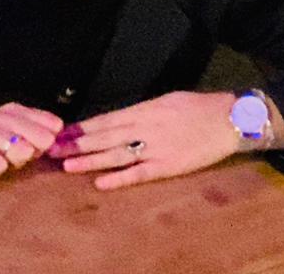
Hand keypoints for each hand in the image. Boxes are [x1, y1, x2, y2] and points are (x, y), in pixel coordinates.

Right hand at [0, 103, 62, 176]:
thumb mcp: (3, 130)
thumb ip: (29, 133)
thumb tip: (55, 145)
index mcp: (15, 111)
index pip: (53, 125)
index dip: (48, 142)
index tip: (35, 150)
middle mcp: (3, 117)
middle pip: (43, 140)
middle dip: (35, 154)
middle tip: (15, 159)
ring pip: (23, 152)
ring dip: (14, 164)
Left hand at [49, 91, 239, 189]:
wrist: (232, 119)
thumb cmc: (202, 107)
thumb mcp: (171, 100)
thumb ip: (145, 110)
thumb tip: (118, 119)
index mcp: (149, 108)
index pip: (108, 118)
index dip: (83, 126)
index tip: (61, 132)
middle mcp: (148, 126)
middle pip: (106, 136)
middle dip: (77, 143)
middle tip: (51, 150)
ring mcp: (157, 147)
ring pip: (117, 154)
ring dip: (90, 160)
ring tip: (67, 166)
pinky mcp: (168, 165)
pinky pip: (139, 173)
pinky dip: (119, 178)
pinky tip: (101, 183)